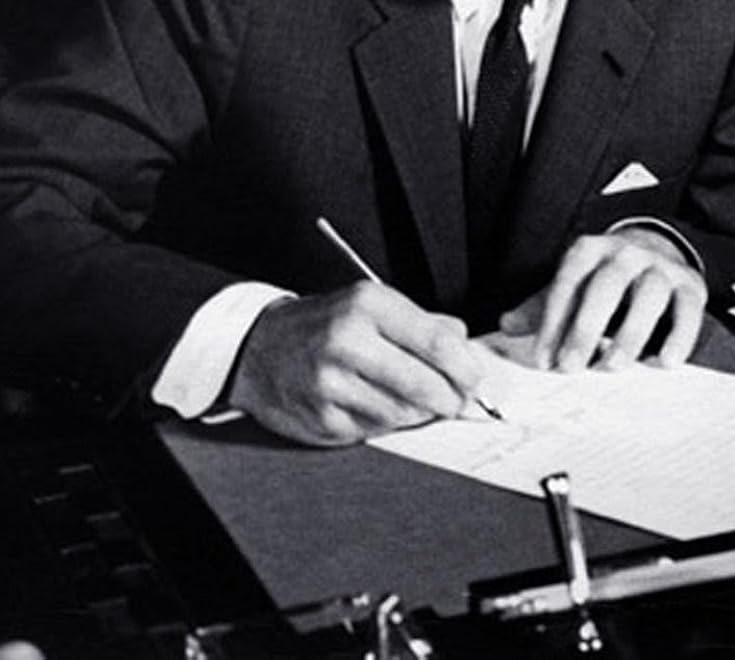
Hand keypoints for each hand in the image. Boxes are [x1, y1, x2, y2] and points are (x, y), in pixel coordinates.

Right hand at [227, 281, 486, 444]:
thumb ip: (422, 323)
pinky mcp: (320, 417)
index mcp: (367, 305)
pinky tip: (377, 406)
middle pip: (423, 384)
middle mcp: (347, 341)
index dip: (465, 367)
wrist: (258, 347)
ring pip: (402, 413)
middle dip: (449, 398)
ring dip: (418, 413)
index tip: (475, 379)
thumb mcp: (371, 305)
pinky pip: (374, 430)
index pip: (436, 341)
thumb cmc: (324, 325)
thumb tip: (464, 346)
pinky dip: (385, 423)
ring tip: (415, 402)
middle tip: (457, 401)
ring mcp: (330, 382)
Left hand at [499, 229, 706, 372]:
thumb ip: (542, 306)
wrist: (657, 246)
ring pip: (649, 295)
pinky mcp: (690, 285)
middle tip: (572, 366)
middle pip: (606, 286)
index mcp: (590, 250)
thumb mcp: (572, 283)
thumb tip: (507, 325)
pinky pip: (687, 309)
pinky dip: (679, 336)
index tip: (545, 359)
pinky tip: (664, 361)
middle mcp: (626, 253)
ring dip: (631, 333)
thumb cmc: (605, 276)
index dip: (554, 322)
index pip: (568, 283)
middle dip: (587, 328)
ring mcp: (660, 267)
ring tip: (614, 366)